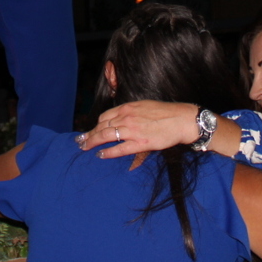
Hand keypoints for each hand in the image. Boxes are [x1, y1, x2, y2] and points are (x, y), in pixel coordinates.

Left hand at [76, 101, 197, 157]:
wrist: (181, 119)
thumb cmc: (165, 113)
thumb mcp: (144, 107)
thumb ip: (131, 113)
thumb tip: (122, 122)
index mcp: (128, 107)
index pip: (105, 116)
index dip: (96, 125)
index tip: (91, 131)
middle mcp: (127, 117)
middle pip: (102, 126)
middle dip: (89, 134)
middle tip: (80, 141)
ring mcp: (133, 130)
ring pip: (106, 136)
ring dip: (93, 142)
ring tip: (85, 147)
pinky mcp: (140, 142)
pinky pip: (119, 148)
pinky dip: (108, 152)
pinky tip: (100, 155)